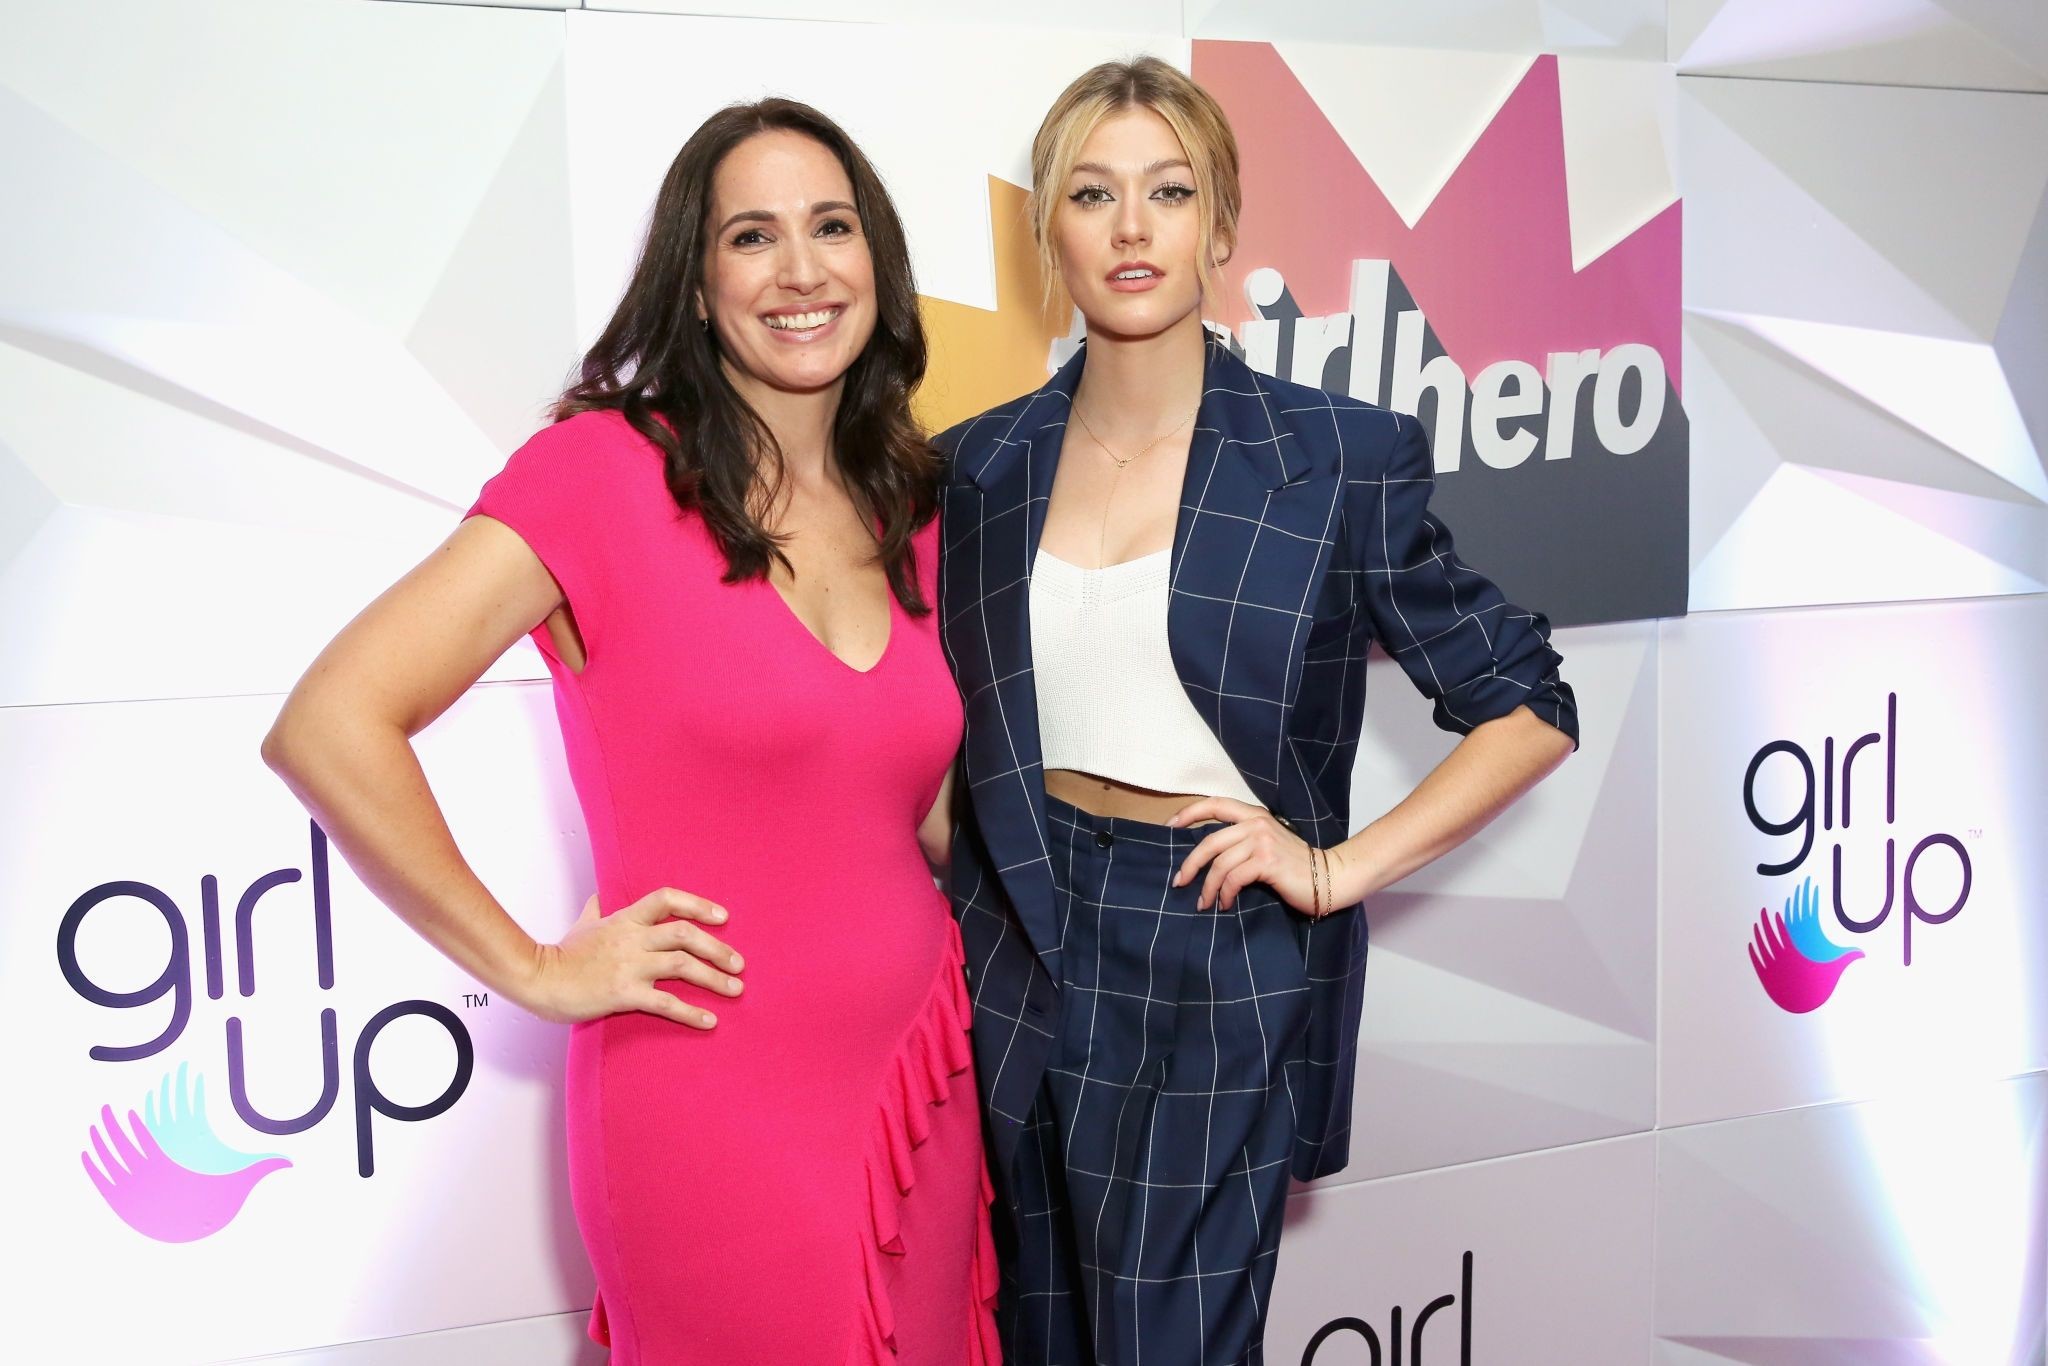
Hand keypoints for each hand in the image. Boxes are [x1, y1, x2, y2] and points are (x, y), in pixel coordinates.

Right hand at [522, 887, 743, 1028]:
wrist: (538, 979)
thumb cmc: (560, 954)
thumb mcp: (581, 924)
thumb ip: (596, 909)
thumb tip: (598, 897)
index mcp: (625, 919)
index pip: (667, 899)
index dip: (698, 905)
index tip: (723, 917)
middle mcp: (632, 939)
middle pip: (686, 934)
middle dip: (718, 948)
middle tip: (739, 963)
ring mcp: (629, 966)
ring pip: (683, 966)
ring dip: (714, 978)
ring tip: (735, 989)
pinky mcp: (624, 993)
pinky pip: (666, 1003)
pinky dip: (691, 1013)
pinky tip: (709, 1021)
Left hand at [1167, 796, 1320, 914]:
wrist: (1329, 877)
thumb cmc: (1294, 866)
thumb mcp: (1266, 844)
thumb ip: (1241, 841)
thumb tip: (1205, 856)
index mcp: (1254, 814)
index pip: (1215, 804)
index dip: (1188, 813)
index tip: (1169, 826)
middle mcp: (1257, 823)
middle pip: (1209, 840)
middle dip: (1190, 864)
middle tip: (1179, 882)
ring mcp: (1262, 841)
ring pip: (1219, 863)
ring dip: (1207, 887)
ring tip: (1204, 903)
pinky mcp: (1267, 861)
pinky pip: (1233, 878)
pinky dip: (1224, 894)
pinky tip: (1224, 904)